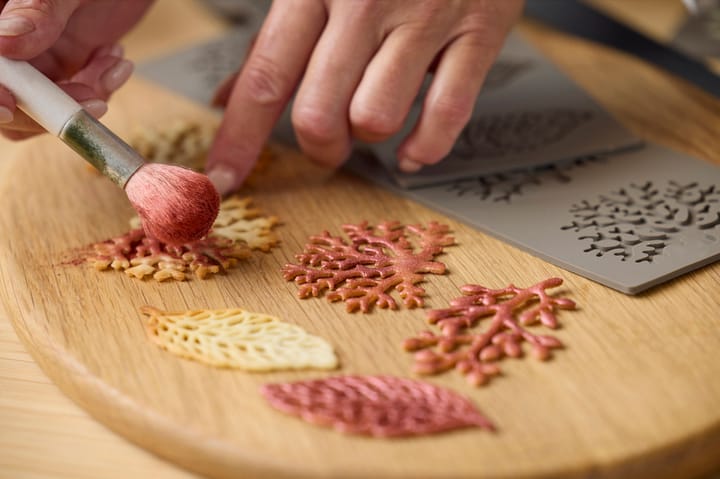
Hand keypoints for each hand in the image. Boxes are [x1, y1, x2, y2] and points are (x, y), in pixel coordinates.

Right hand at [0, 0, 153, 139]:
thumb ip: (39, 10)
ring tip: (113, 59)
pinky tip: (114, 56)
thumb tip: (4, 44)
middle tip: (93, 96)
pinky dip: (97, 88)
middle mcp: (5, 38)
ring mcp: (31, 56)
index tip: (11, 107)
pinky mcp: (60, 67)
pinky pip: (70, 99)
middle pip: (5, 95)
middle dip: (48, 104)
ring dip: (81, 97)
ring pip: (38, 106)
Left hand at [206, 0, 523, 194]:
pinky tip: (413, 150)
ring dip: (368, 138)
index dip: (239, 139)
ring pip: (376, 120)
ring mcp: (426, 16)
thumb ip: (273, 39)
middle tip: (326, 142)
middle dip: (318, 147)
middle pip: (319, 114)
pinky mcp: (480, 30)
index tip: (224, 179)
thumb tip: (226, 98)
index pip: (265, 78)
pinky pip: (447, 114)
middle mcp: (365, 2)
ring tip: (372, 118)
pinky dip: (425, 148)